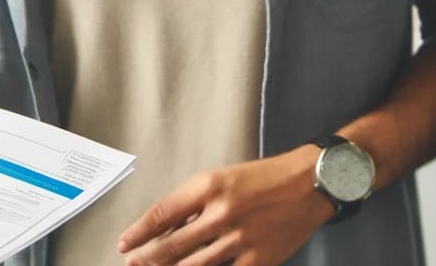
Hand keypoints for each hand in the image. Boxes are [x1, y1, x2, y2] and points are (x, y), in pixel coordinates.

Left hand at [118, 146, 332, 265]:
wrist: (310, 183)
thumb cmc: (264, 177)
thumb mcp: (223, 177)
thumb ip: (196, 202)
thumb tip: (168, 227)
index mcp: (208, 186)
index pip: (162, 214)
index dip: (139, 232)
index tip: (125, 243)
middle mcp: (221, 213)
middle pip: (173, 245)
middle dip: (147, 259)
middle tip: (131, 264)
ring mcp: (241, 239)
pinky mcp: (260, 258)